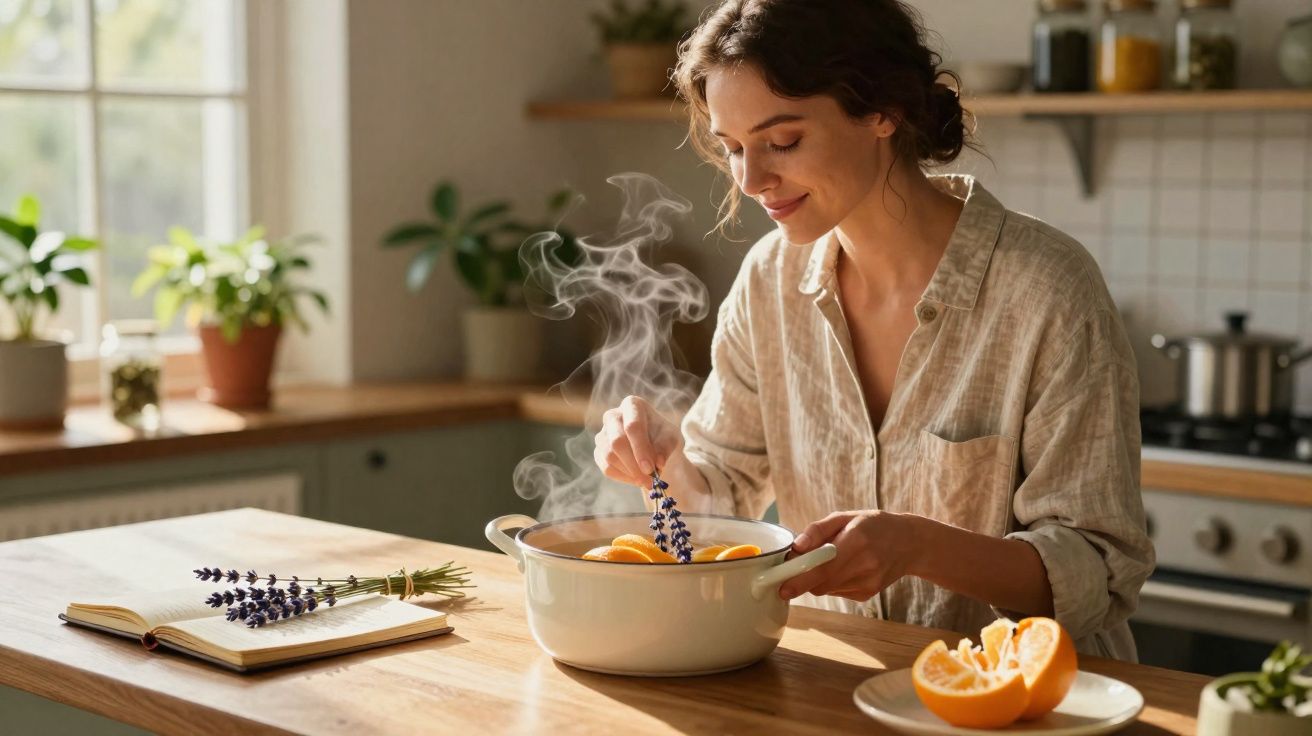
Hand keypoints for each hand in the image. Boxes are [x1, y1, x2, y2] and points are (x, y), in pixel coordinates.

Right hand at [593, 395, 683, 486]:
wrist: (654, 445)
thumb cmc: (662, 436)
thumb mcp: (671, 438)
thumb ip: (665, 448)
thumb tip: (658, 463)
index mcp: (632, 405)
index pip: (633, 426)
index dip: (641, 449)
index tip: (650, 469)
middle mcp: (613, 416)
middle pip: (617, 442)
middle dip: (633, 464)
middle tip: (649, 480)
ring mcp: (602, 433)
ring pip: (610, 456)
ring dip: (630, 473)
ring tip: (647, 480)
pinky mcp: (598, 451)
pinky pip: (606, 468)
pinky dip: (623, 477)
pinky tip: (637, 479)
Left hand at [778, 510, 917, 601]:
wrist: (910, 543)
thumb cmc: (873, 525)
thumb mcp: (845, 517)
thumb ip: (817, 531)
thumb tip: (796, 547)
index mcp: (856, 541)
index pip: (823, 568)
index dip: (800, 579)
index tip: (782, 587)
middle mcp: (865, 565)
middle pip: (821, 584)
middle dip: (802, 578)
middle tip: (794, 566)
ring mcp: (868, 583)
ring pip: (826, 589)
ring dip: (817, 579)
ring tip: (831, 559)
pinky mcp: (868, 594)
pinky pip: (837, 592)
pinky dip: (832, 582)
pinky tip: (845, 568)